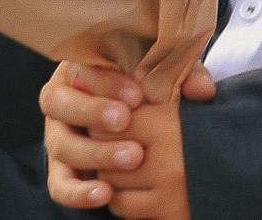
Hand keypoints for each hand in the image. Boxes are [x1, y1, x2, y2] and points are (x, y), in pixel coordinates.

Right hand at [42, 63, 215, 215]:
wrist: (144, 126)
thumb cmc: (151, 89)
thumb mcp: (165, 75)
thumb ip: (183, 74)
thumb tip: (203, 90)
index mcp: (80, 69)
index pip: (81, 68)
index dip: (105, 81)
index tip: (137, 94)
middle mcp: (62, 102)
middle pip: (61, 104)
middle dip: (93, 112)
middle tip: (126, 120)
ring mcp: (58, 137)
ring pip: (61, 146)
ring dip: (95, 153)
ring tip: (132, 157)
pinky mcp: (61, 171)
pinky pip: (60, 184)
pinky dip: (79, 192)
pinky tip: (105, 193)